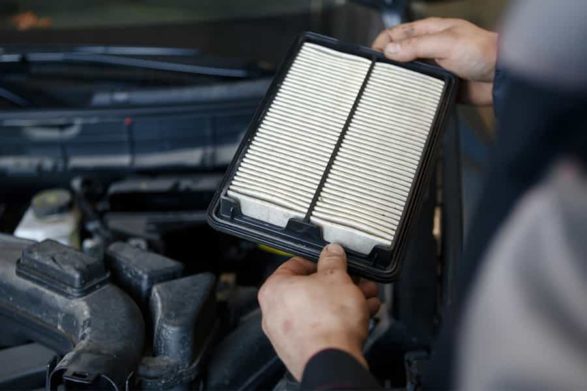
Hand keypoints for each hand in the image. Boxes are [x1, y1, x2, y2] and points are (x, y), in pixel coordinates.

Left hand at [258, 244, 380, 379]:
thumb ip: (333, 261)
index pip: (295, 264)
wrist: (333, 361)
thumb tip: (332, 252)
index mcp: (274, 289)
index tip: (335, 262)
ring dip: (345, 300)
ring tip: (366, 296)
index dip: (320, 261)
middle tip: (356, 280)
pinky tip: (362, 313)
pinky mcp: (302, 350)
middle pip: (311, 289)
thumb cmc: (327, 321)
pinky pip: (322, 327)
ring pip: (319, 309)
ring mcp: (288, 334)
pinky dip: (340, 320)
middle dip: (339, 284)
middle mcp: (275, 312)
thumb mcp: (336, 278)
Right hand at [372, 18, 497, 104]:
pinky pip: (418, 90)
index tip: (372, 59)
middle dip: (385, 63)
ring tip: (384, 89)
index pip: (396, 34)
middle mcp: (429, 49)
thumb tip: (389, 50)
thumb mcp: (447, 43)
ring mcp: (433, 68)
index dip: (381, 44)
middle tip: (374, 76)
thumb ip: (416, 46)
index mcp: (430, 31)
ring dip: (396, 80)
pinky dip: (409, 94)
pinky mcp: (438, 86)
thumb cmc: (482, 52)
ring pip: (406, 74)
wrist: (503, 78)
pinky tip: (402, 99)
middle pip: (398, 54)